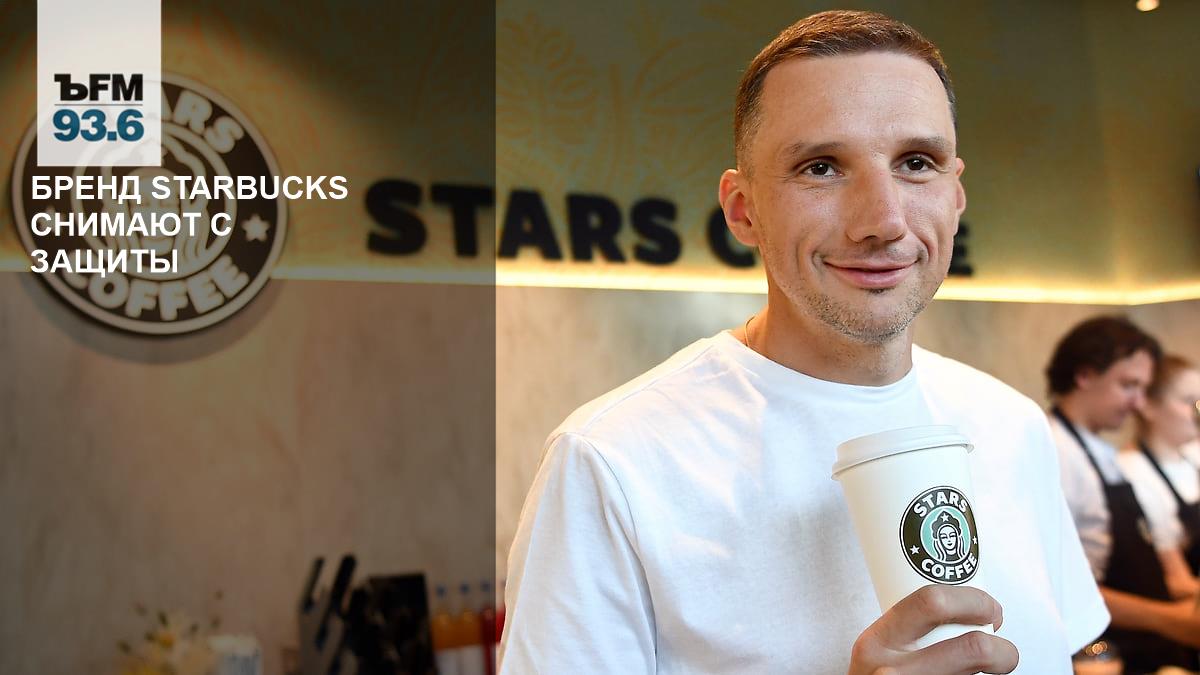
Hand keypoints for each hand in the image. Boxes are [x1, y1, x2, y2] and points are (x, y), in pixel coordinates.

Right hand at [848, 585, 1018, 674]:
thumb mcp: (877, 651)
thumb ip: (907, 631)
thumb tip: (962, 612)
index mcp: (878, 640)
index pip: (932, 603)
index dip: (974, 601)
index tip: (989, 608)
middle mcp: (893, 671)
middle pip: (972, 647)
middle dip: (1001, 647)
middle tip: (1003, 648)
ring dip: (996, 670)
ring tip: (995, 667)